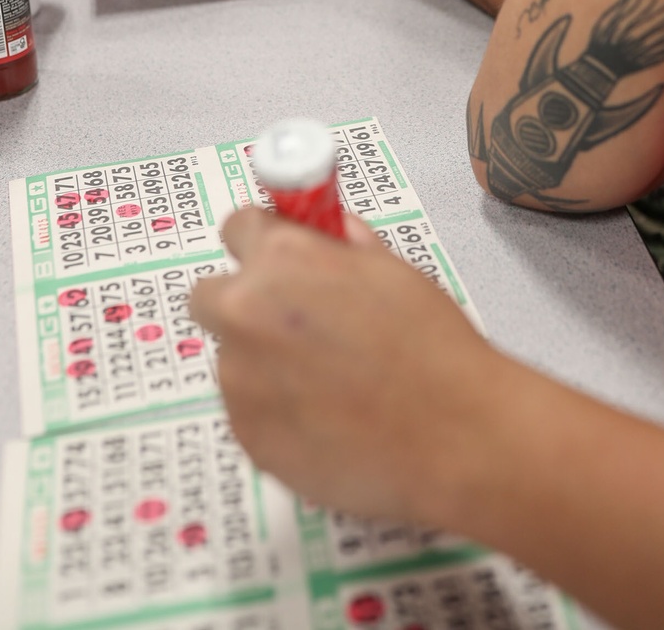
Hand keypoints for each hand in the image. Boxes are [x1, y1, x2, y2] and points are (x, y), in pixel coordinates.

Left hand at [189, 207, 497, 521]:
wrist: (453, 434)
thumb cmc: (431, 348)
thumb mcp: (391, 268)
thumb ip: (339, 243)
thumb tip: (319, 229)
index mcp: (282, 259)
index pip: (236, 227)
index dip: (261, 242)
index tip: (276, 257)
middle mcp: (246, 313)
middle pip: (210, 296)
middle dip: (243, 302)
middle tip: (294, 323)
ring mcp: (240, 379)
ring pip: (232, 357)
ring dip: (263, 362)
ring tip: (329, 381)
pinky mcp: (246, 435)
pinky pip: (246, 409)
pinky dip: (274, 410)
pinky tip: (326, 416)